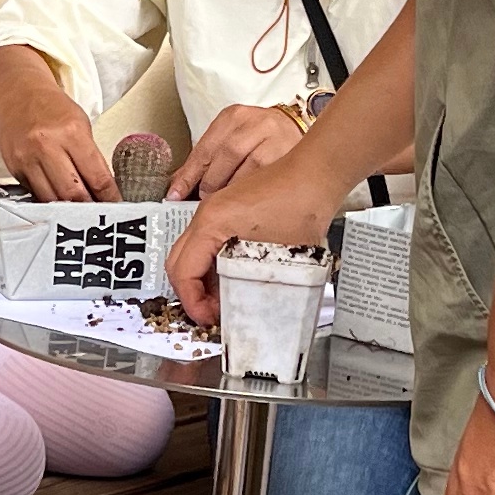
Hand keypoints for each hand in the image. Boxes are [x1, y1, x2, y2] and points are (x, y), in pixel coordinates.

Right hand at [0, 45, 116, 200]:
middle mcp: (47, 146)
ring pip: (52, 199)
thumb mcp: (80, 124)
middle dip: (88, 210)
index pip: (97, 177)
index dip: (109, 198)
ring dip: (68, 209)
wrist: (15, 94)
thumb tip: (103, 190)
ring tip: (79, 212)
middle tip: (98, 215)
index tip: (116, 207)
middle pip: (73, 194)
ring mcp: (28, 158)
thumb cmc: (50, 108)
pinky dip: (48, 201)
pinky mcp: (14, 168)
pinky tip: (57, 201)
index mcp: (72, 132)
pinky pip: (34, 194)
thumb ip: (91, 157)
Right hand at [165, 142, 354, 319]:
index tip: (207, 319)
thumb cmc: (301, 206)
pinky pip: (207, 242)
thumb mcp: (278, 259)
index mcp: (211, 225)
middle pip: (179, 261)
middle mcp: (206, 215)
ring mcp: (215, 210)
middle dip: (190, 292)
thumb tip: (237, 312)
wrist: (316, 174)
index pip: (183, 272)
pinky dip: (212, 263)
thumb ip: (251, 288)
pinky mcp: (228, 210)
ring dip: (202, 278)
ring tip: (224, 299)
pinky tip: (235, 277)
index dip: (192, 302)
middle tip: (211, 314)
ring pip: (192, 252)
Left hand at [166, 105, 312, 200]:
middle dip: (210, 185)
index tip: (176, 193)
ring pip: (246, 172)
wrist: (298, 129)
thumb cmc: (259, 137)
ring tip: (227, 204)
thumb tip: (178, 188)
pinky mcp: (289, 157)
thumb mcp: (230, 138)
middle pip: (225, 157)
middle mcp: (255, 124)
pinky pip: (264, 183)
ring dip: (232, 193)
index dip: (188, 174)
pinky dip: (251, 195)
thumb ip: (206, 161)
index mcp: (233, 117)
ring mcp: (274, 140)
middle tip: (204, 201)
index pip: (204, 148)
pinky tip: (248, 201)